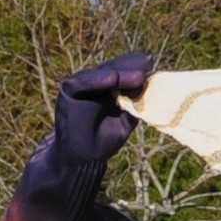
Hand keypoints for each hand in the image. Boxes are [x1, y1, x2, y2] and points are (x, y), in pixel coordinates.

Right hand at [43, 54, 147, 177]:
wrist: (81, 158)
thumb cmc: (102, 141)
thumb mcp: (124, 123)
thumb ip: (133, 106)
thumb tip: (146, 87)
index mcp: (110, 90)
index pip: (123, 73)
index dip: (136, 68)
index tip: (151, 63)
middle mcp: (95, 84)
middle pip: (113, 68)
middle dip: (130, 66)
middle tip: (148, 62)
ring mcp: (81, 85)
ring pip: (101, 73)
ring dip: (119, 72)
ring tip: (138, 75)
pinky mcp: (69, 89)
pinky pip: (82, 82)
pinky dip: (96, 79)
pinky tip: (112, 77)